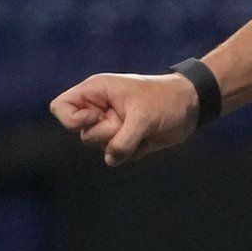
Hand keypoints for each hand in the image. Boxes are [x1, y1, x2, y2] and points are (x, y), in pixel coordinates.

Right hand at [51, 72, 199, 166]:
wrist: (191, 106)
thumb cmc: (166, 100)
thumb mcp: (144, 116)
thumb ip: (123, 139)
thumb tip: (111, 159)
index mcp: (96, 91)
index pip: (60, 106)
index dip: (71, 119)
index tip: (95, 117)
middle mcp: (98, 109)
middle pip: (83, 134)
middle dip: (108, 133)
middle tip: (129, 120)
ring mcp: (109, 125)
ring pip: (99, 147)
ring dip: (123, 143)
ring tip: (142, 127)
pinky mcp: (121, 140)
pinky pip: (116, 156)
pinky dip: (133, 151)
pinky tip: (147, 137)